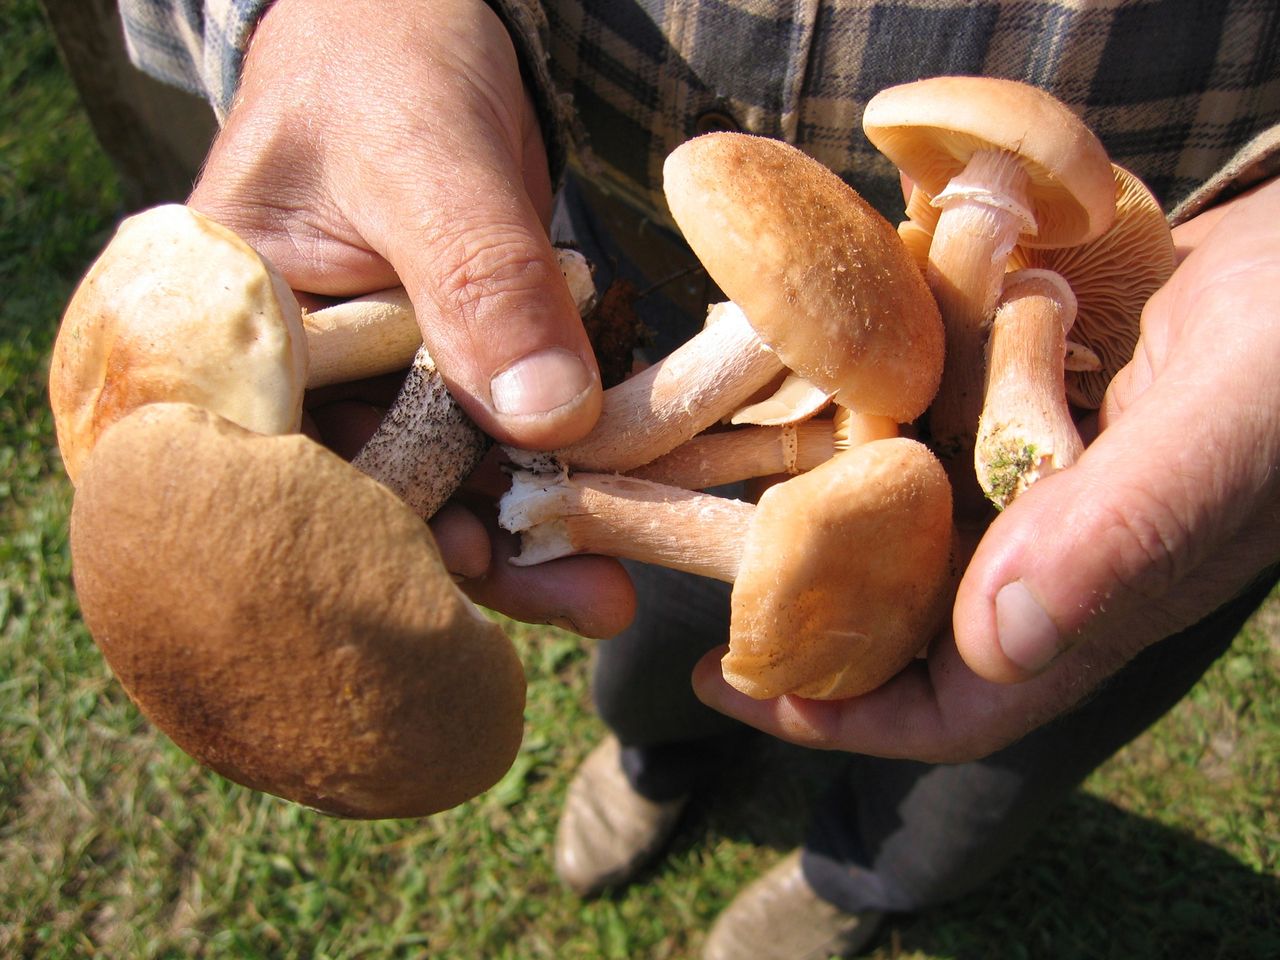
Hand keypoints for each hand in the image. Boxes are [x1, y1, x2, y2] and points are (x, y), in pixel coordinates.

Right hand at [193, 0, 633, 635]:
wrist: (421, 19)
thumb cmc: (385, 59)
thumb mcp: (426, 157)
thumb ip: (478, 281)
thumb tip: (545, 419)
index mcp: (235, 336)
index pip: (287, 471)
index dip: (373, 537)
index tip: (466, 569)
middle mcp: (298, 376)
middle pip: (375, 499)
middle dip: (474, 554)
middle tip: (581, 600)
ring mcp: (375, 377)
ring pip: (444, 483)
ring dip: (526, 534)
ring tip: (607, 590)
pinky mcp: (446, 368)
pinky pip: (494, 440)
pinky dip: (551, 478)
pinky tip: (610, 521)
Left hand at [693, 178, 1279, 760]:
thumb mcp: (1227, 429)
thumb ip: (1122, 535)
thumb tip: (996, 641)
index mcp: (1093, 599)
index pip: (951, 706)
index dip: (837, 714)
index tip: (727, 683)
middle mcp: (1050, 552)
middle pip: (899, 618)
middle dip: (799, 609)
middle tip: (696, 563)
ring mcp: (1037, 476)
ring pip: (903, 523)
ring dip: (818, 503)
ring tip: (724, 467)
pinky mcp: (1030, 403)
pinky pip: (931, 432)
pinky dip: (868, 413)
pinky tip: (806, 370)